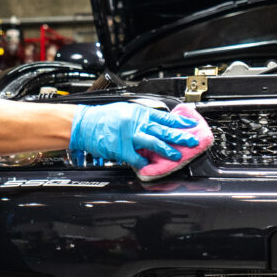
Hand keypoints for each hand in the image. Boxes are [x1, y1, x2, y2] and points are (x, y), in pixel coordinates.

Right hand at [69, 102, 197, 169]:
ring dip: (166, 150)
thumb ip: (141, 117)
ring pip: (153, 143)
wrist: (84, 124)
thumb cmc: (103, 117)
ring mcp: (129, 136)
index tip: (190, 126)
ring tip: (177, 155)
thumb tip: (157, 124)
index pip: (164, 117)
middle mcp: (136, 123)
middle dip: (179, 136)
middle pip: (162, 130)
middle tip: (192, 141)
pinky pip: (136, 158)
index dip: (178, 122)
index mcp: (138, 113)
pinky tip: (149, 166)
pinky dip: (144, 163)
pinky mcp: (121, 148)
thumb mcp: (125, 110)